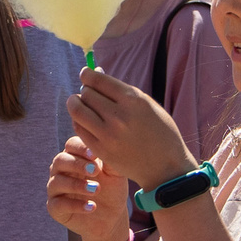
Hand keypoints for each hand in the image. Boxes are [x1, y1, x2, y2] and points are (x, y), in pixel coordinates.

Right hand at [48, 136, 131, 240]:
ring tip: (96, 189)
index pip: (71, 145)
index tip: (95, 155)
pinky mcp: (55, 208)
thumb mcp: (115, 174)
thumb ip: (109, 159)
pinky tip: (92, 206)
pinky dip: (74, 205)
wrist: (113, 217)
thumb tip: (105, 144)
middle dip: (77, 164)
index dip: (80, 148)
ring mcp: (56, 190)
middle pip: (60, 161)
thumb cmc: (112, 190)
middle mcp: (61, 171)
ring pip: (56, 182)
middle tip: (95, 171)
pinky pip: (58, 205)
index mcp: (75, 157)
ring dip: (76, 185)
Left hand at [66, 69, 198, 191]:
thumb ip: (122, 91)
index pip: (98, 80)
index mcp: (133, 100)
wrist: (166, 167)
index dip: (87, 75)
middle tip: (86, 92)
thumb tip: (97, 73)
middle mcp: (119, 116)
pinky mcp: (101, 150)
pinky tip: (83, 119)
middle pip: (87, 94)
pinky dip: (78, 120)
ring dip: (75, 103)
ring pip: (78, 110)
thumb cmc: (160, 132)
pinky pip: (79, 129)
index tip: (85, 75)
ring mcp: (108, 135)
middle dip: (84, 90)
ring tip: (76, 102)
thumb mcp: (148, 105)